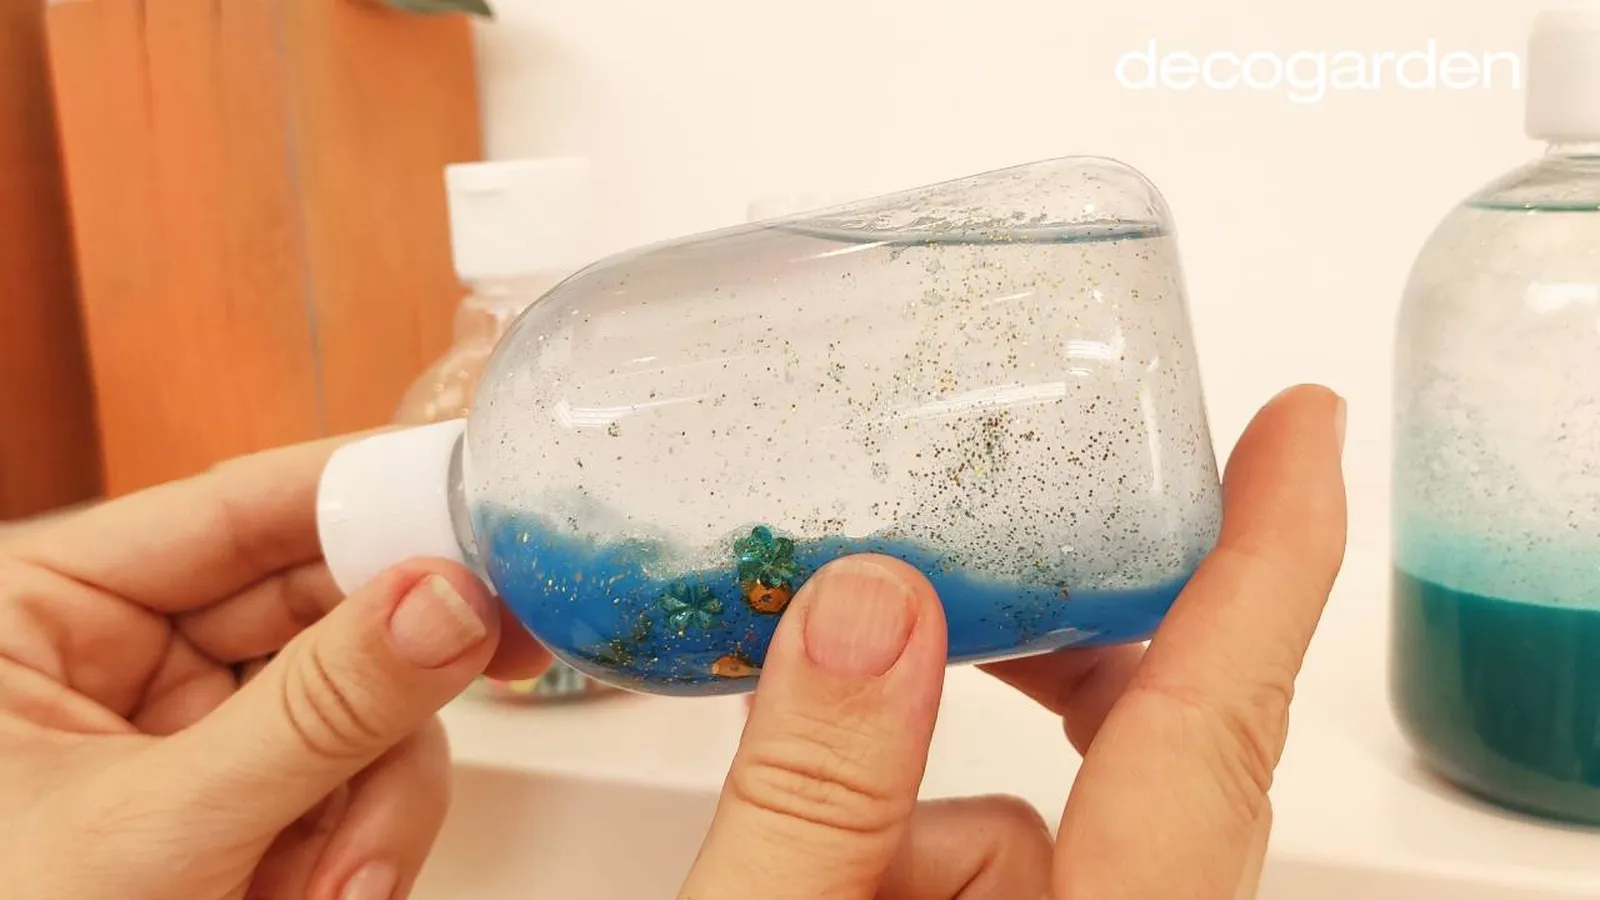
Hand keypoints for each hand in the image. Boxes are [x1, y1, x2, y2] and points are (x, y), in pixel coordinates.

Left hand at [0, 438, 549, 899]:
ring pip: (361, 701)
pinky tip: (328, 897)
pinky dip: (364, 839)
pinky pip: (354, 778)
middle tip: (498, 664)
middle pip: (321, 603)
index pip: (234, 510)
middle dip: (390, 682)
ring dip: (377, 796)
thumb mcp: (160, 830)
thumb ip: (317, 710)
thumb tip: (450, 597)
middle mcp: (120, 656)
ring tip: (338, 890)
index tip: (484, 510)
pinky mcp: (244, 802)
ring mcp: (190, 732)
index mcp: (42, 612)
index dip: (366, 496)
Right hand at [680, 384, 1346, 898]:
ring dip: (909, 788)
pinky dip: (900, 832)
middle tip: (956, 561)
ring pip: (1039, 811)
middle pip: (1153, 749)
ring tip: (800, 810)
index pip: (1211, 729)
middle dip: (1050, 651)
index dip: (1269, 563)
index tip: (1300, 427)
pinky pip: (995, 856)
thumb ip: (813, 792)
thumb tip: (869, 603)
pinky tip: (806, 858)